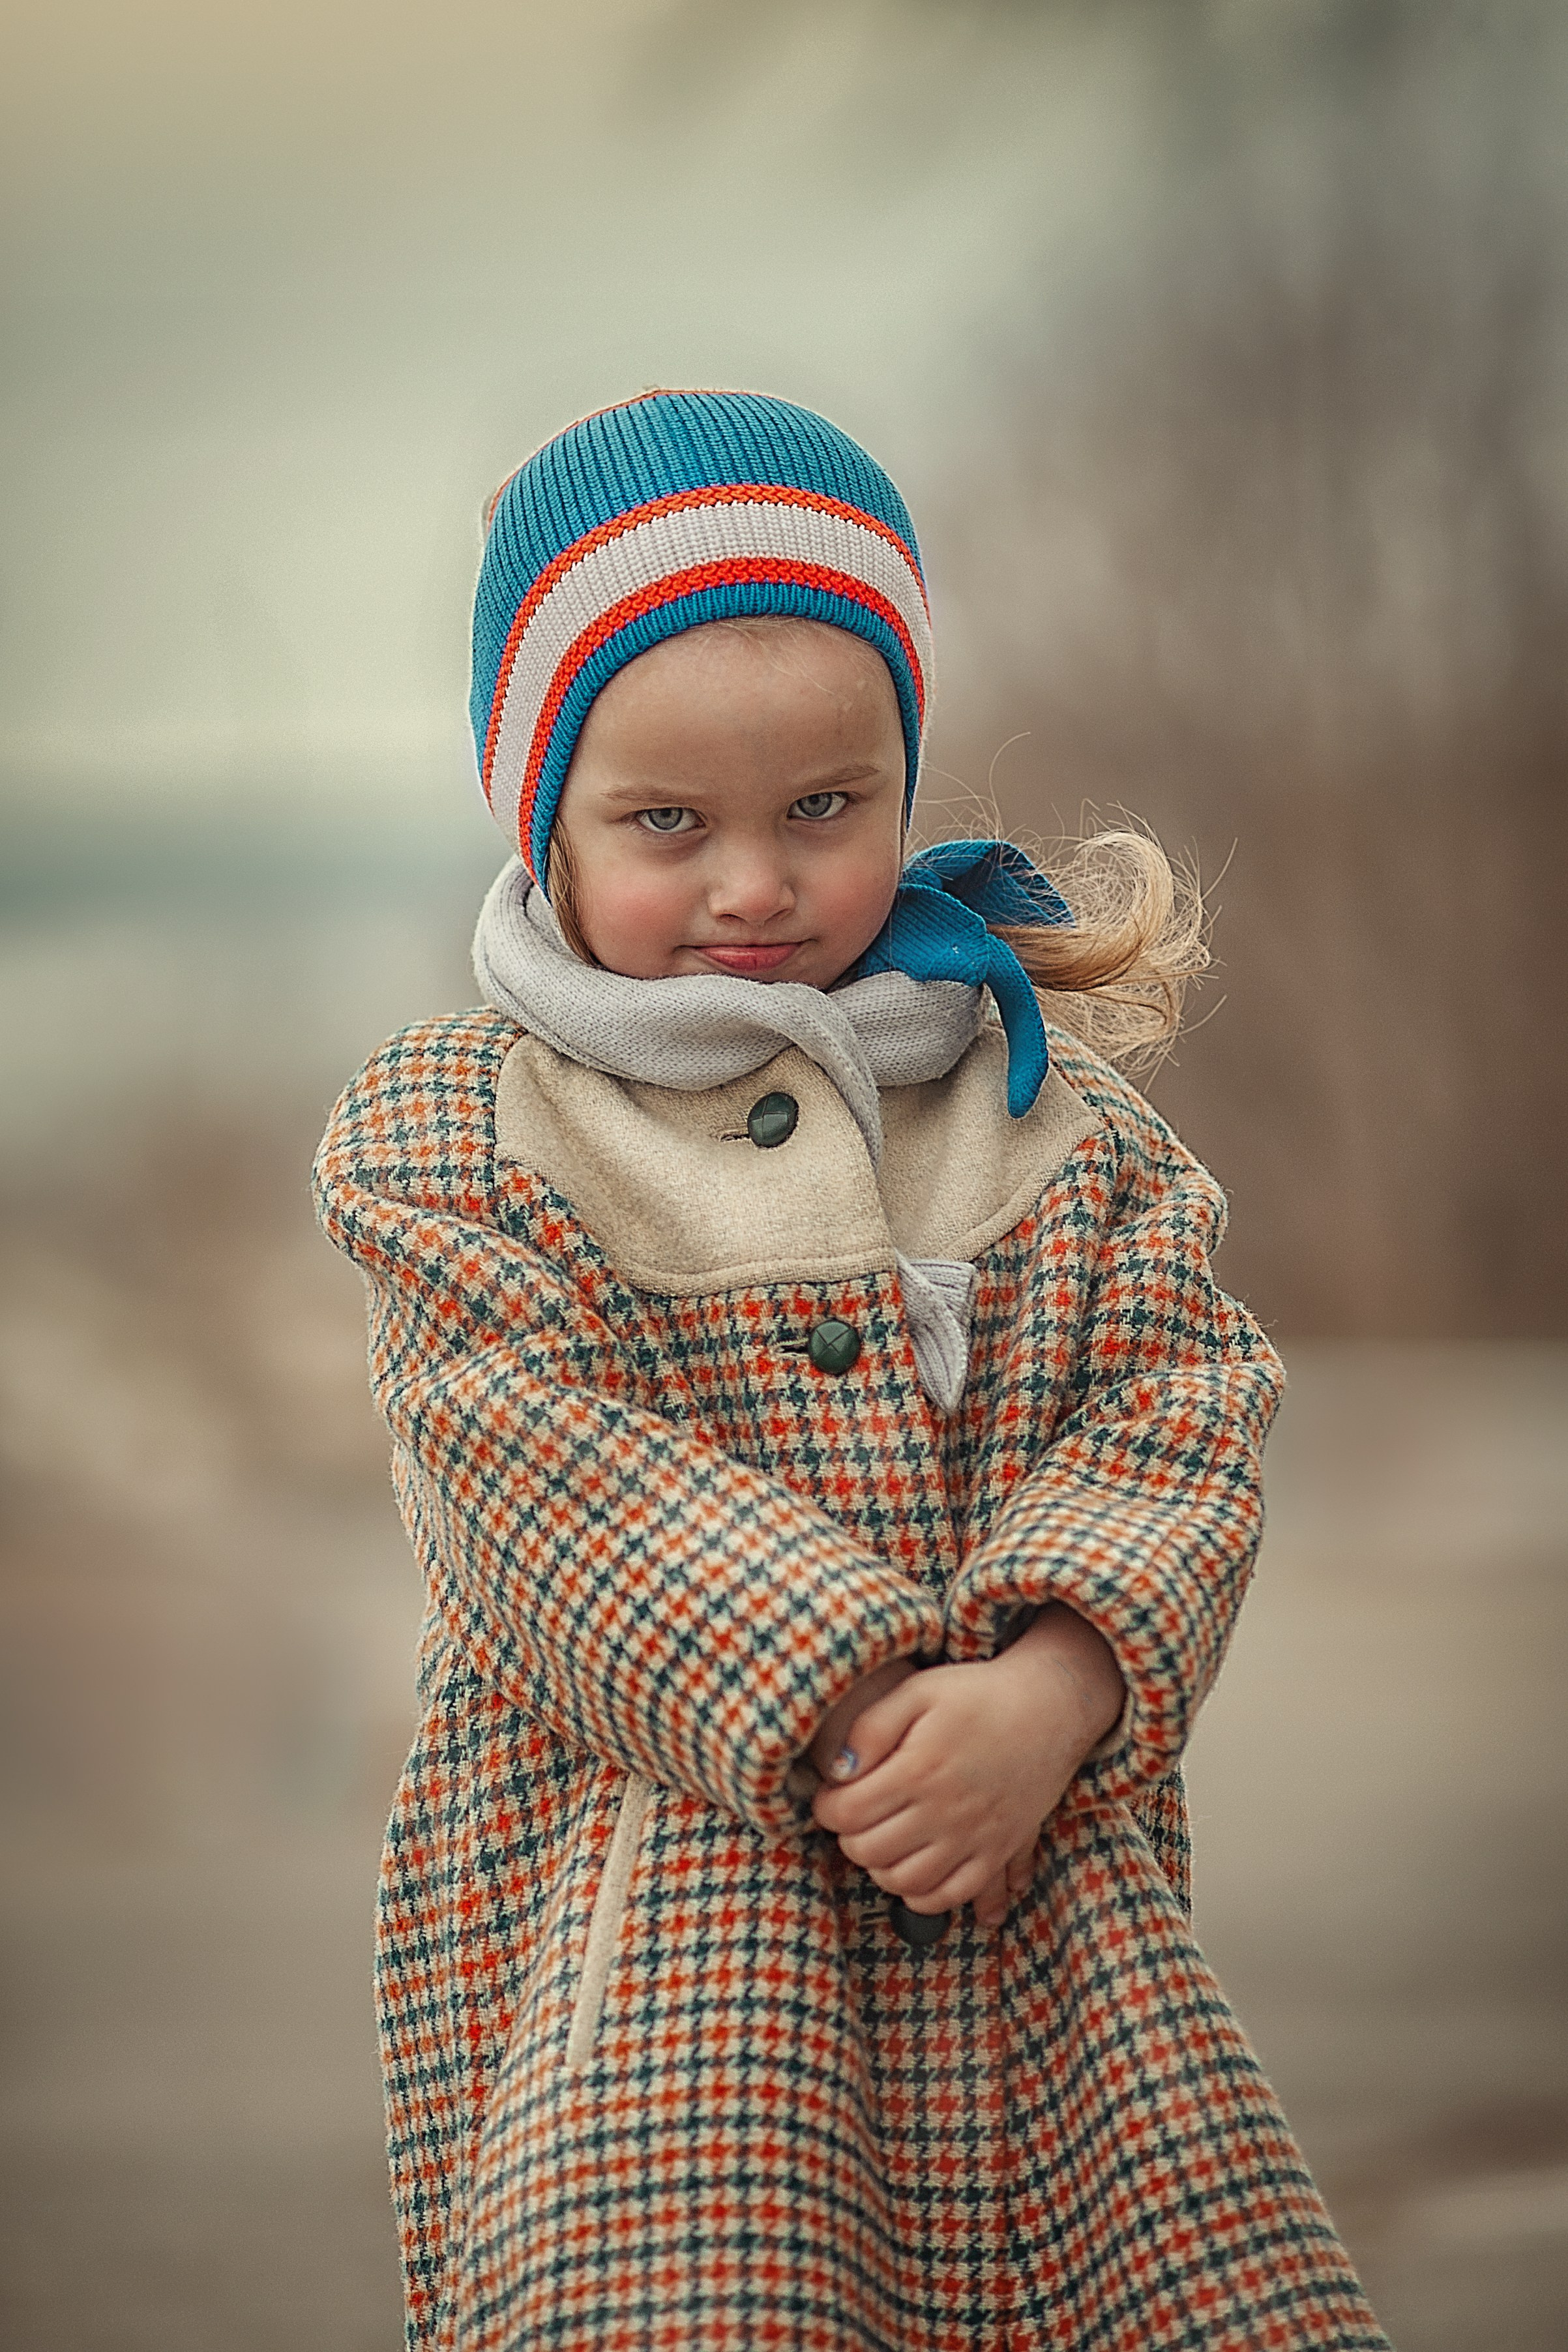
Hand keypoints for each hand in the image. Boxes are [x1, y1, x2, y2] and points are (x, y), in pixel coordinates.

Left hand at [811, 1605, 1124, 1928]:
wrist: (1048, 1708)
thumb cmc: (976, 1694)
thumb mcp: (919, 1690)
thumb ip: (871, 1728)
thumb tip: (839, 1771)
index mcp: (919, 1769)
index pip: (847, 1813)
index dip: (827, 1808)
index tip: (832, 1795)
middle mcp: (945, 1811)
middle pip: (870, 1852)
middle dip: (849, 1838)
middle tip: (855, 1817)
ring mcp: (974, 1837)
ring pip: (906, 1882)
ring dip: (880, 1869)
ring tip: (880, 1841)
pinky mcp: (997, 1851)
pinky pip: (954, 1895)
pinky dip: (924, 1896)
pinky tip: (912, 1875)